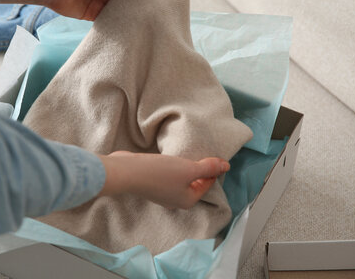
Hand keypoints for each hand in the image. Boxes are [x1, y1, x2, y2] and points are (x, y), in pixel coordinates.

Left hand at [0, 0, 161, 19]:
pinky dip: (117, 26)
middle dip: (141, 7)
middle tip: (160, 18)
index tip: (164, 0)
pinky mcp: (93, 16)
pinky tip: (130, 33)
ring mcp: (101, 3)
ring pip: (120, 12)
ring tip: (149, 28)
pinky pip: (109, 22)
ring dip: (130, 18)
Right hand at [97, 151, 229, 209]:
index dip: (213, 170)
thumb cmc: (160, 173)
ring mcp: (162, 193)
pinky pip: (168, 176)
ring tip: (187, 155)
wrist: (127, 172)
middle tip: (203, 154)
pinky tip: (170, 158)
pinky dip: (173, 168)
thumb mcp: (189, 168)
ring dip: (185, 169)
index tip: (216, 156)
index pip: (207, 185)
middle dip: (199, 171)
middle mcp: (175, 200)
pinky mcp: (151, 183)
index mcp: (188, 200)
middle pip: (194, 184)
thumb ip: (208, 167)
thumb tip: (227, 166)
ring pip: (181, 180)